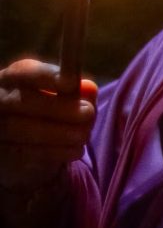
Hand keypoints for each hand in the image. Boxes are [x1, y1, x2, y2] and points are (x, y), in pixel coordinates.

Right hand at [1, 57, 95, 194]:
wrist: (25, 143)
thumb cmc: (49, 111)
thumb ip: (74, 92)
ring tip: (84, 135)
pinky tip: (75, 150)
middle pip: (20, 101)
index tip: (71, 82)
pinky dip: (53, 153)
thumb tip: (89, 88)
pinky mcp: (1, 155)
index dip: (46, 76)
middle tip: (89, 112)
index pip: (23, 72)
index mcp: (11, 80)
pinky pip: (24, 155)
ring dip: (59, 134)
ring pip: (20, 130)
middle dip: (58, 108)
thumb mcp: (60, 96)